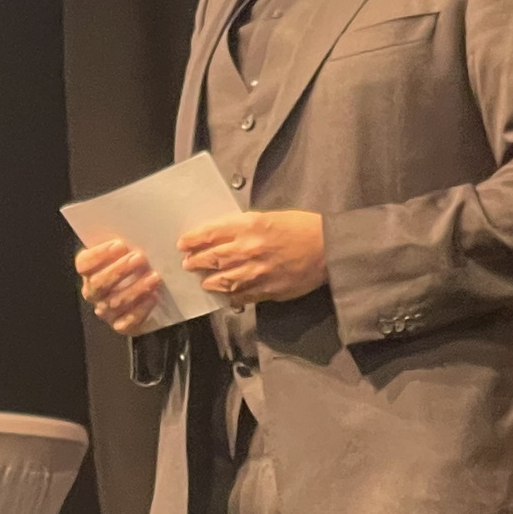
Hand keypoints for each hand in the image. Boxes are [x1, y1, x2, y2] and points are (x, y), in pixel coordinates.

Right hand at [76, 238, 163, 334]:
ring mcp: (106, 311)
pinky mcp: (120, 325)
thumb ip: (122, 247)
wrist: (144, 298)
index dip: (100, 254)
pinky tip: (153, 297)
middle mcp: (93, 293)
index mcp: (88, 272)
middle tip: (139, 258)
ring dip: (136, 288)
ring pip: (116, 302)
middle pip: (99, 283)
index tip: (119, 245)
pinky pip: (128, 321)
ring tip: (154, 276)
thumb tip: (135, 230)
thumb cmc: (132, 269)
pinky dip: (141, 309)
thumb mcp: (125, 255)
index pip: (84, 264)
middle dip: (120, 270)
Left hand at [178, 210, 326, 303]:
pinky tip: (226, 296)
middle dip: (196, 262)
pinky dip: (231, 296)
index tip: (183, 244)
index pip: (211, 234)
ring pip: (223, 280)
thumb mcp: (270, 217)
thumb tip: (224, 236)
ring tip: (204, 281)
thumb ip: (245, 227)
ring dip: (210, 281)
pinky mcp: (267, 289)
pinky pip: (242, 296)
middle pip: (212, 258)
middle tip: (188, 264)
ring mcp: (257, 272)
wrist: (329, 248)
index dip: (193, 240)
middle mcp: (248, 249)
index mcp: (249, 226)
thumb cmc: (304, 227)